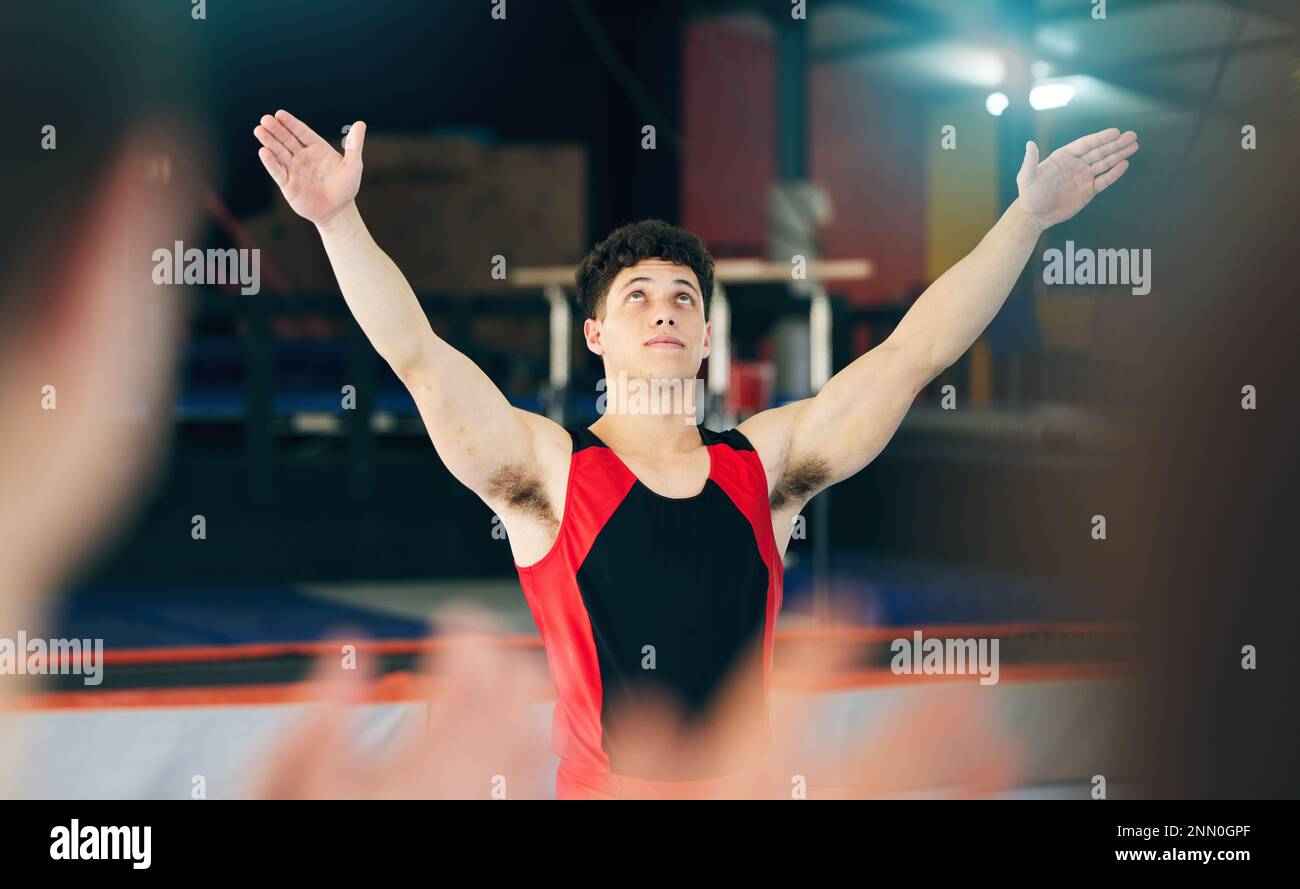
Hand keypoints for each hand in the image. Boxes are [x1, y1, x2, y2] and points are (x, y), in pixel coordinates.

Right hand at [254, 110, 364, 226]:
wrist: (338, 212)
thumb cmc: (347, 187)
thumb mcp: (353, 166)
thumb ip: (354, 145)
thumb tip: (360, 124)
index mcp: (317, 148)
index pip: (301, 132)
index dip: (291, 123)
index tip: (279, 114)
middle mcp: (303, 156)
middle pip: (287, 139)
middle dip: (276, 129)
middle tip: (265, 119)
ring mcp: (294, 169)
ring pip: (279, 152)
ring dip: (269, 141)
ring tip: (259, 130)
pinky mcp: (288, 184)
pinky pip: (277, 171)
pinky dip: (270, 162)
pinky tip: (263, 152)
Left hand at [1014, 128, 1137, 230]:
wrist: (1034, 216)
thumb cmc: (1029, 196)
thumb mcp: (1026, 177)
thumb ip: (1030, 160)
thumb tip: (1030, 143)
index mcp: (1063, 157)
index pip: (1085, 144)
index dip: (1100, 138)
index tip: (1115, 132)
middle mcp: (1075, 165)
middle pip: (1099, 152)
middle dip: (1116, 144)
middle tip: (1131, 136)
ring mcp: (1082, 178)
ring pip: (1104, 164)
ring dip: (1119, 155)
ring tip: (1134, 146)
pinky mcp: (1087, 191)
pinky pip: (1104, 181)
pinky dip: (1114, 174)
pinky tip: (1124, 165)